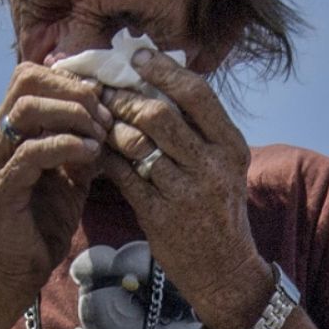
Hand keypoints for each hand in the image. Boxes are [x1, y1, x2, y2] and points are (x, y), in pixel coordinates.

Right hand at [0, 63, 112, 305]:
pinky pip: (30, 152)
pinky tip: (90, 152)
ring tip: (100, 133)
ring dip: (72, 114)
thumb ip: (83, 135)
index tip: (103, 97)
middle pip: (27, 82)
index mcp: (8, 126)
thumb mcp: (73, 168)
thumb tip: (108, 102)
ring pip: (27, 110)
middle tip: (104, 114)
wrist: (24, 267)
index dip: (70, 78)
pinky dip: (65, 145)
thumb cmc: (48, 215)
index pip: (30, 74)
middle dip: (73, 91)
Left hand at [99, 49, 265, 308]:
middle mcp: (212, 167)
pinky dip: (105, 157)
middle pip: (159, 115)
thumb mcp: (224, 165)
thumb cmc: (219, 209)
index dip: (163, 70)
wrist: (225, 270)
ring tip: (97, 118)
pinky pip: (122, 175)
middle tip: (105, 91)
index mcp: (231, 146)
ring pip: (135, 143)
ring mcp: (185, 193)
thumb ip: (200, 129)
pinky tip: (96, 150)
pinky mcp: (159, 216)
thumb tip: (162, 79)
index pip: (197, 94)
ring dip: (110, 126)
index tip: (138, 57)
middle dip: (125, 99)